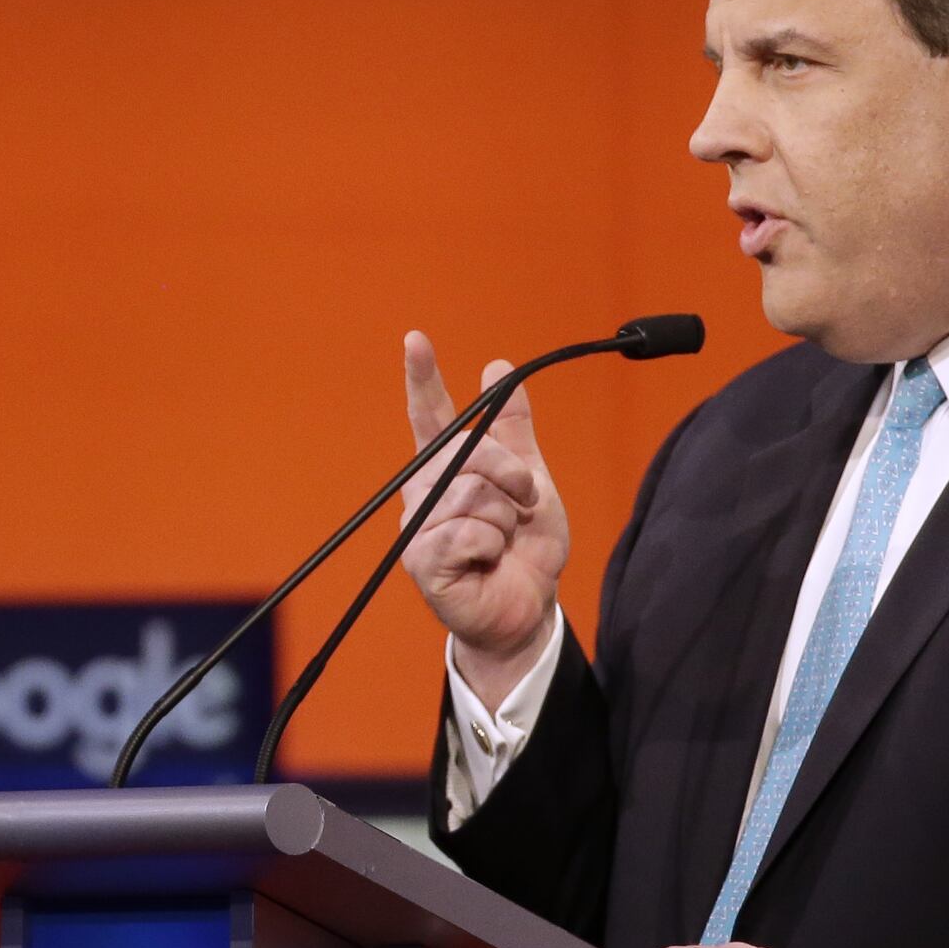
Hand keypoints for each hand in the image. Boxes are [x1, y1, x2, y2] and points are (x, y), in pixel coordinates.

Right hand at [396, 333, 570, 695]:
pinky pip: (470, 532)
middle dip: (513, 478)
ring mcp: (419, 526)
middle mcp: (424, 493)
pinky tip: (488, 563)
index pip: (429, 415)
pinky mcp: (422, 560)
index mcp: (446, 468)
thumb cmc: (523, 549)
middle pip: (469, 454)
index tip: (416, 339)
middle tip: (523, 507)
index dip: (422, 377)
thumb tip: (497, 367)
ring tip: (502, 543)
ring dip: (506, 520)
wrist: (528, 608)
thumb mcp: (532, 482)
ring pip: (474, 495)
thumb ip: (515, 431)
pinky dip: (494, 547)